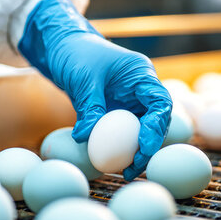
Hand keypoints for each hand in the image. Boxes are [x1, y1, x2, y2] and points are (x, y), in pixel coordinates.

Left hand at [18, 0, 171, 179]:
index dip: (156, 126)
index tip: (143, 146)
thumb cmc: (74, 54)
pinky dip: (120, 148)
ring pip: (142, 130)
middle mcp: (141, 89)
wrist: (60, 47)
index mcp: (141, 74)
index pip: (160, 102)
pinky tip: (111, 163)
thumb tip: (85, 138)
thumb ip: (90, 108)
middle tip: (133, 167)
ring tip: (124, 171)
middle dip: (148, 146)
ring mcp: (130, 101)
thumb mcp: (83, 80)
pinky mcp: (117, 111)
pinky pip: (123, 133)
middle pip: (156, 121)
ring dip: (136, 151)